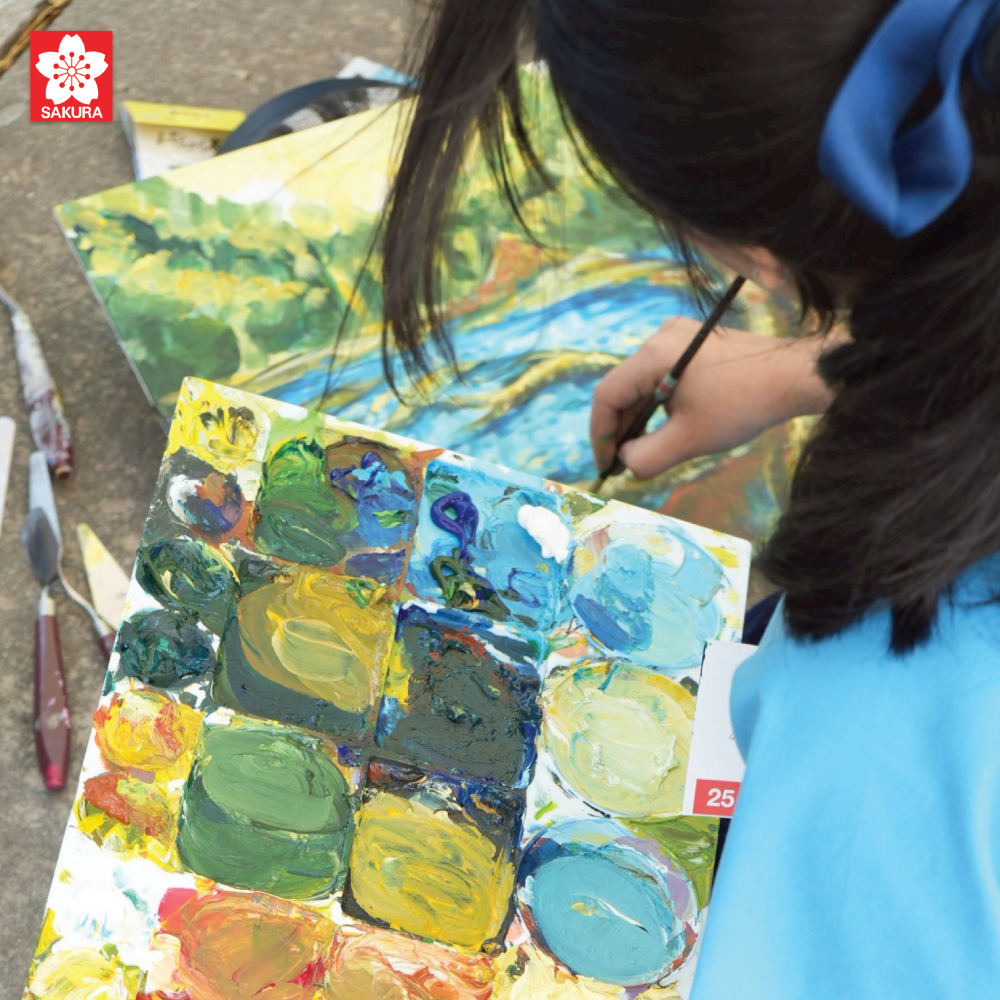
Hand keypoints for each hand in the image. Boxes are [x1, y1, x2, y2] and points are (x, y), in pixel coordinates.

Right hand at [590, 317, 834, 479]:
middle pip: (624, 388)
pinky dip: (658, 403)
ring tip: (642, 450)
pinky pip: (661, 375)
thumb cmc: (743, 405)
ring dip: (639, 418)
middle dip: (620, 429)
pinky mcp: (692, 342)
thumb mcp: (689, 440)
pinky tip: (664, 428)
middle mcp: (660, 337)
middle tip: (621, 464)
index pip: (607, 396)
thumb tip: (624, 462)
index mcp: (653, 355)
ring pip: (642, 383)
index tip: (605, 465)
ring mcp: (677, 336)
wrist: (795, 375)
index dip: (600, 435)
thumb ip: (646, 457)